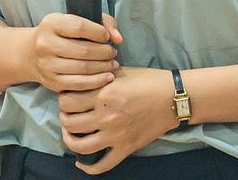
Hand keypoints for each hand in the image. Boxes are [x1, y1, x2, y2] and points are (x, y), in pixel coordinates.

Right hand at [25, 13, 122, 92]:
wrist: (32, 52)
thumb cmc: (62, 33)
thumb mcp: (76, 19)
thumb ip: (103, 22)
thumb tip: (118, 39)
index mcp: (51, 24)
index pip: (79, 27)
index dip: (98, 33)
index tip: (106, 36)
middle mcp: (45, 44)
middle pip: (83, 50)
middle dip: (104, 52)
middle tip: (113, 52)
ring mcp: (47, 65)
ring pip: (83, 68)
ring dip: (103, 67)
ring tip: (112, 64)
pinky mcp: (52, 82)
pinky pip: (79, 84)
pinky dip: (97, 81)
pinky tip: (107, 76)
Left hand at [58, 66, 180, 174]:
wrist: (174, 97)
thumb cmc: (149, 80)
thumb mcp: (121, 71)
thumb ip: (99, 76)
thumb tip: (80, 78)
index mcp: (104, 93)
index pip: (67, 101)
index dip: (63, 98)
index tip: (67, 96)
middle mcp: (107, 116)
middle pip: (69, 122)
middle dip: (64, 117)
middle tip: (68, 113)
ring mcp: (116, 135)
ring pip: (80, 145)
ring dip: (70, 139)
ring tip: (72, 133)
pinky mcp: (126, 148)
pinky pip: (102, 165)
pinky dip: (87, 166)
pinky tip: (81, 161)